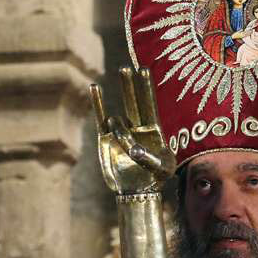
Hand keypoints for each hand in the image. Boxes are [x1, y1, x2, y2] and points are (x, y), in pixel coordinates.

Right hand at [93, 67, 175, 195]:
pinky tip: (94, 87)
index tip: (144, 69)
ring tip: (127, 146)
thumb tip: (133, 149)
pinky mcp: (107, 139)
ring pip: (118, 119)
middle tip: (125, 68)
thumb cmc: (155, 178)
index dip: (146, 87)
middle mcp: (137, 127)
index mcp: (154, 129)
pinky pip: (101, 118)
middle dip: (130, 86)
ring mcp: (122, 132)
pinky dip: (98, 103)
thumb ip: (150, 159)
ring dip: (121, 131)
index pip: (149, 103)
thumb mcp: (163, 169)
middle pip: (133, 101)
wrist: (137, 189)